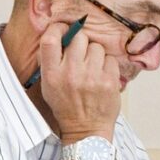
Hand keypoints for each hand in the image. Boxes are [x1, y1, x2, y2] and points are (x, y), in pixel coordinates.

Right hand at [37, 21, 119, 141]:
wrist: (86, 130)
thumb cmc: (66, 106)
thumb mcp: (48, 86)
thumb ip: (50, 62)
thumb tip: (58, 35)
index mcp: (52, 75)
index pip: (50, 39)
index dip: (58, 28)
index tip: (63, 29)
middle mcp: (71, 73)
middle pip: (78, 37)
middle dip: (80, 42)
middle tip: (80, 53)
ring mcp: (92, 76)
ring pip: (96, 46)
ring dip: (94, 54)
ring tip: (91, 68)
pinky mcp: (109, 80)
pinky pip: (110, 58)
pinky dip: (107, 64)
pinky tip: (101, 75)